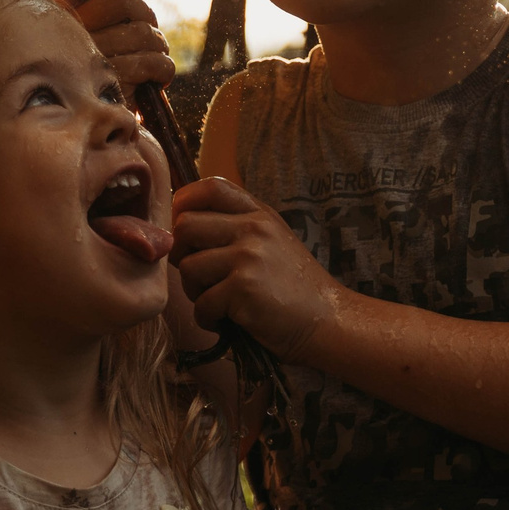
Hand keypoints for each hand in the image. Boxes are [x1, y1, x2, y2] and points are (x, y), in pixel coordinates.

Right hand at [42, 0, 172, 89]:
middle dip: (145, 14)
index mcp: (60, 20)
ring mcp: (90, 59)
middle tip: (146, 34)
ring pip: (144, 31)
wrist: (101, 124)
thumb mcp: (96, 32)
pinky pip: (152, 62)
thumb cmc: (104, 74)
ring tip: (150, 57)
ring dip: (158, 46)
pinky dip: (163, 70)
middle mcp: (70, 36)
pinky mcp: (112, 84)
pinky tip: (155, 79)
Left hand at [171, 177, 339, 362]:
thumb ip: (236, 226)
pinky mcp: (244, 288)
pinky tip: (226, 321)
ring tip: (217, 303)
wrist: (327, 321)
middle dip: (182, 256)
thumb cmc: (293, 287)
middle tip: (199, 278)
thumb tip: (181, 224)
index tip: (184, 233)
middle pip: (185, 226)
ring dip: (195, 293)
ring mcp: (249, 256)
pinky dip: (208, 319)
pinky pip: (202, 303)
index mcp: (259, 214)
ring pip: (189, 267)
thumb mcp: (272, 241)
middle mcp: (254, 228)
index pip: (210, 187)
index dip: (183, 205)